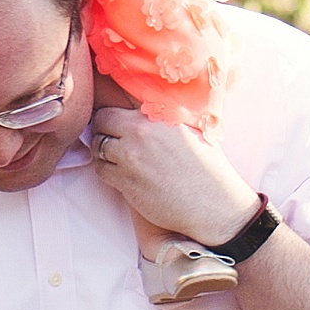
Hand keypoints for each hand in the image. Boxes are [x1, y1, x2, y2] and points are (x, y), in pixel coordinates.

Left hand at [85, 109, 256, 248]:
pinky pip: (102, 171)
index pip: (111, 110)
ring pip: (97, 149)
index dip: (109, 118)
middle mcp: (139, 135)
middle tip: (110, 139)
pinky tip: (121, 173)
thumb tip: (145, 106)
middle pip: (100, 125)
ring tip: (116, 157)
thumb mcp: (189, 128)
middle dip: (102, 131)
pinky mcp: (127, 183)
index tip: (113, 125)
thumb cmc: (206, 165)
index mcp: (154, 118)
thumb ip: (163, 116)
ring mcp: (130, 160)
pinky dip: (106, 170)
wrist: (212, 202)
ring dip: (103, 152)